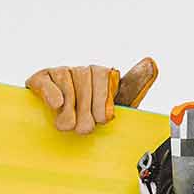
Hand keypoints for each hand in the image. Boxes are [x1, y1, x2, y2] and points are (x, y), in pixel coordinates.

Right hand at [25, 57, 158, 133]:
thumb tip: (152, 64)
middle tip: (84, 128)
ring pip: (68, 83)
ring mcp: (61, 72)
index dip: (104, 100)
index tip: (104, 117)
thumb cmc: (91, 117)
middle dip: (86, 110)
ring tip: (68, 125)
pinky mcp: (40, 79)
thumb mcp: (117, 105)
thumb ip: (134, 87)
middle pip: (87, 80)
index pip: (106, 76)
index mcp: (103, 75)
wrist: (59, 126)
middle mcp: (83, 71)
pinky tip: (57, 104)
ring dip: (69, 110)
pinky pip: (47, 81)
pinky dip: (53, 94)